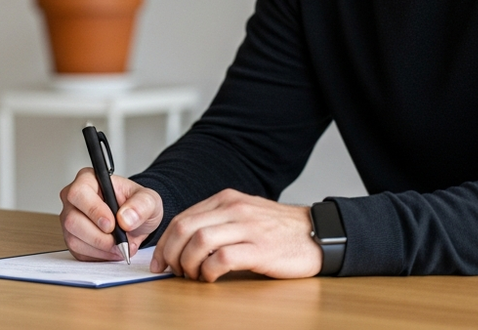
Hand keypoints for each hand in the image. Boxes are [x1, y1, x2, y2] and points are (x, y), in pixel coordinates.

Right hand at [60, 168, 163, 262]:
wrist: (136, 221)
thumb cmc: (137, 204)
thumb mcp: (149, 200)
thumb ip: (141, 205)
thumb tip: (125, 219)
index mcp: (88, 179)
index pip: (79, 193)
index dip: (94, 211)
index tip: (112, 224)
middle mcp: (74, 199)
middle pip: (72, 220)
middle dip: (98, 236)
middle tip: (119, 240)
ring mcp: (70, 219)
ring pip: (73, 239)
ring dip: (100, 248)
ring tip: (120, 246)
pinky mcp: (72, 238)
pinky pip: (78, 252)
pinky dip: (98, 255)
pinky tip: (112, 250)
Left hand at [151, 189, 321, 281]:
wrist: (317, 234)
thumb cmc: (277, 230)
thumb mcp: (243, 215)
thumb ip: (216, 222)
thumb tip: (182, 244)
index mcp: (226, 199)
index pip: (183, 217)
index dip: (165, 242)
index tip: (160, 262)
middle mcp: (234, 208)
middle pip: (186, 228)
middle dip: (171, 253)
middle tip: (171, 272)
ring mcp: (248, 227)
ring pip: (200, 240)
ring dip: (188, 263)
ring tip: (192, 276)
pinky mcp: (261, 249)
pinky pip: (223, 258)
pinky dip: (209, 270)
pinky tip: (211, 277)